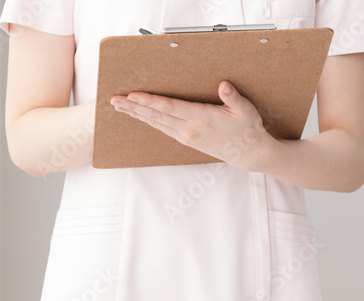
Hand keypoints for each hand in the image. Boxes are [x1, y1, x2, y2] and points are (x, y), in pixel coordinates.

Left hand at [110, 81, 274, 171]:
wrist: (249, 154)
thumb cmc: (247, 129)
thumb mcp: (245, 111)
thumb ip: (233, 97)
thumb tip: (224, 85)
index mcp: (202, 119)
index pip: (170, 108)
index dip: (150, 101)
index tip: (133, 95)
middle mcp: (190, 129)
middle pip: (156, 116)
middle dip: (134, 107)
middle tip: (114, 100)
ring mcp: (187, 136)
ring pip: (156, 123)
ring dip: (136, 114)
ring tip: (119, 107)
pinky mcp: (187, 140)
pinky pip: (162, 129)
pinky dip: (148, 121)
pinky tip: (139, 116)